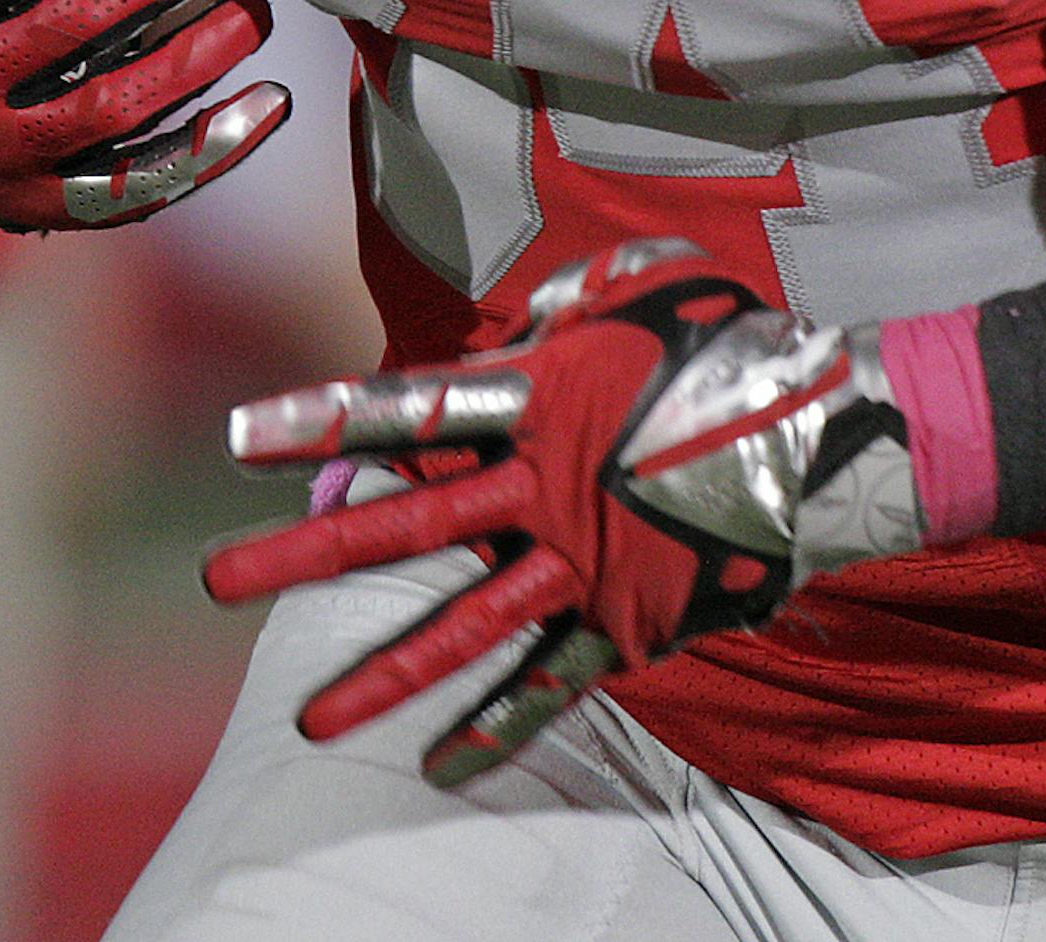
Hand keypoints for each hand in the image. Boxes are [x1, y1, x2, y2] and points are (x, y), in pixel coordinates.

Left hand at [203, 238, 923, 784]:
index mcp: (540, 394)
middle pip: (403, 522)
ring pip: (461, 626)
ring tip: (307, 721)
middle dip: (304, 552)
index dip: (322, 420)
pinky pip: (550, 682)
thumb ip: (570, 298)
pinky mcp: (625, 620)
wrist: (829, 435)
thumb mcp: (647, 280)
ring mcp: (579, 561)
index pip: (407, 410)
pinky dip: (500, 725)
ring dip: (380, 673)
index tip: (237, 439)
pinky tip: (445, 765)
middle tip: (216, 581)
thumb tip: (521, 326)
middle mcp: (542, 484)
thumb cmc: (735, 340)